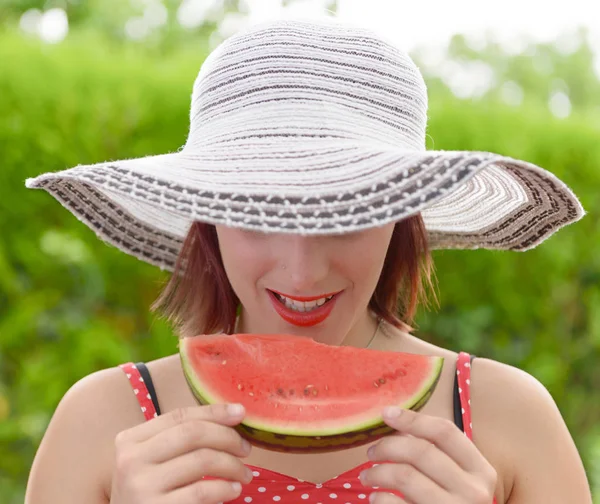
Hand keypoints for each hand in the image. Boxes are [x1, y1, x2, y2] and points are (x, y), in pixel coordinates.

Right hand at [109, 403, 252, 503]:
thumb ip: (179, 438)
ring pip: (202, 460)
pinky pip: (202, 491)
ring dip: (232, 465)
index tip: (241, 412)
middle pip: (193, 433)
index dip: (214, 411)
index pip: (179, 416)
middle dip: (227, 437)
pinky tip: (234, 489)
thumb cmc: (149, 492)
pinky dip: (225, 488)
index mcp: (130, 440)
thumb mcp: (152, 461)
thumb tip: (232, 414)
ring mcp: (142, 487)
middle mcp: (131, 460)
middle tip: (246, 448)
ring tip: (244, 474)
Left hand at [359, 407, 496, 503]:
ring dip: (377, 472)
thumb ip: (435, 452)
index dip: (413, 419)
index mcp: (481, 470)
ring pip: (405, 476)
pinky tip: (375, 497)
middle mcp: (473, 491)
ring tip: (366, 476)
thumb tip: (396, 423)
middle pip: (421, 451)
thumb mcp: (457, 478)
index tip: (386, 413)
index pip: (445, 432)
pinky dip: (379, 498)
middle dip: (388, 446)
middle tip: (371, 452)